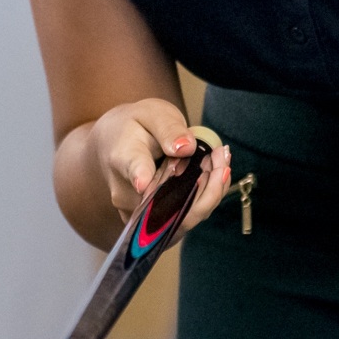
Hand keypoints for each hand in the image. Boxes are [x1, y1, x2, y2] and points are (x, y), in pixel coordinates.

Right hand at [89, 99, 232, 239]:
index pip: (135, 173)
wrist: (116, 146)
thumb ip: (168, 129)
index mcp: (124, 160)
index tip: (146, 181)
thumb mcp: (151, 114)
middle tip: (221, 154)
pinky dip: (205, 197)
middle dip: (208, 185)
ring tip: (221, 158)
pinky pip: (184, 218)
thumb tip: (185, 147)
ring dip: (211, 191)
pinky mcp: (153, 223)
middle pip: (169, 205)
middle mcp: (127, 195)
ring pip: (183, 217)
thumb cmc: (134, 127)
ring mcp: (139, 215)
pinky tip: (216, 173)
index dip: (142, 177)